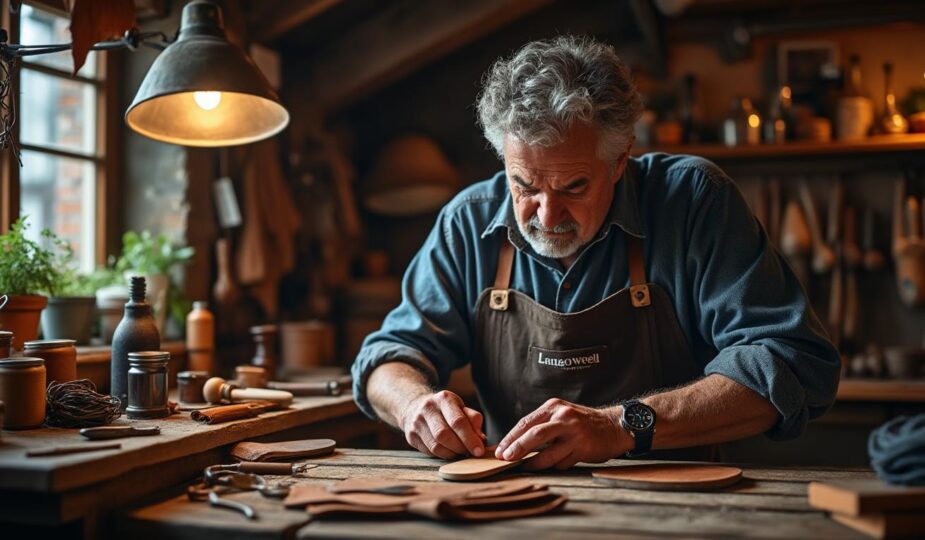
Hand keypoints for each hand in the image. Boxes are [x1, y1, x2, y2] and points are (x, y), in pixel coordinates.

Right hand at [400, 390, 485, 458]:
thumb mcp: (461, 408)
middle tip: (470, 453)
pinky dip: (442, 455)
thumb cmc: (445, 410)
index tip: (479, 451)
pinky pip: (429, 451)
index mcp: (444, 399)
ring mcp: (417, 422)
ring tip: (459, 452)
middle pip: (444, 435)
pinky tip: (448, 451)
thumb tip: (480, 439)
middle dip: (460, 447)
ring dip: (452, 453)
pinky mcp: (411, 436)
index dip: (470, 438)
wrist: (416, 407)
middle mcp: (428, 408)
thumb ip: (473, 420)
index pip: (458, 421)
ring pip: (436, 446)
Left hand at [495, 398, 628, 469]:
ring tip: (525, 466)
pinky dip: (555, 465)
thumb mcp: (561, 414)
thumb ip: (542, 424)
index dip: (511, 437)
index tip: (500, 449)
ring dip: (533, 463)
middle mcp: (564, 417)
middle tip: (505, 459)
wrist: (614, 426)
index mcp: (554, 406)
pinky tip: (556, 463)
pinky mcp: (583, 448)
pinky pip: (562, 462)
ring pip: (547, 453)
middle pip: (534, 435)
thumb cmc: (581, 422)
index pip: (526, 422)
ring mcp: (574, 433)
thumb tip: (515, 442)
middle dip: (517, 448)